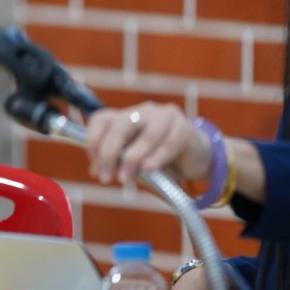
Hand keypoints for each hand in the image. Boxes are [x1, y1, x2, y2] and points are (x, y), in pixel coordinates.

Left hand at [86, 101, 211, 184]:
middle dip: (109, 153)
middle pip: (120, 125)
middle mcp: (142, 111)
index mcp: (125, 116)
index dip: (93, 142)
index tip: (94, 167)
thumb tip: (97, 171)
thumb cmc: (159, 158)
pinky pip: (170, 142)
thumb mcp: (134, 159)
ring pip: (146, 134)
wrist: (196, 157)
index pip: (101, 120)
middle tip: (106, 177)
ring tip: (125, 178)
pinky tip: (149, 169)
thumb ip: (117, 161)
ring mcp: (164, 116)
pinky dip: (157, 157)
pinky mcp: (185, 127)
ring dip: (133, 158)